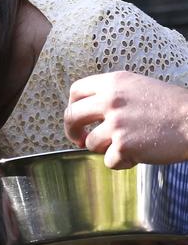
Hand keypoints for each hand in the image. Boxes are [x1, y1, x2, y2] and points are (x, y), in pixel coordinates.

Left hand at [64, 72, 187, 168]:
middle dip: (72, 131)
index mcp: (114, 82)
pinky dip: (122, 162)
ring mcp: (116, 123)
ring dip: (105, 148)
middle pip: (71, 116)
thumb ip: (114, 95)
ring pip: (90, 143)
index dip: (72, 106)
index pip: (76, 90)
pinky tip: (140, 153)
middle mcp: (111, 100)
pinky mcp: (124, 145)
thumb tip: (89, 112)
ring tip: (128, 144)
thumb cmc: (173, 107)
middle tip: (79, 139)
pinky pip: (109, 161)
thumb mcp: (140, 87)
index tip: (78, 117)